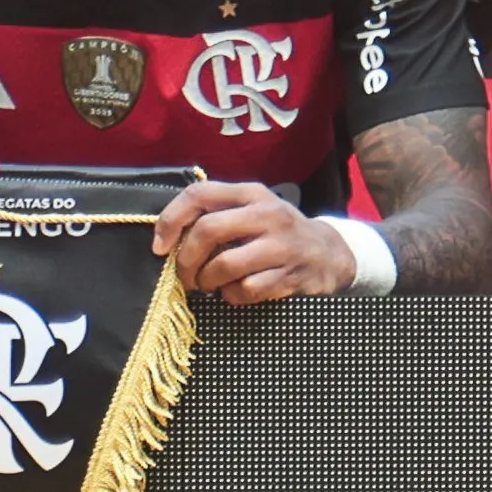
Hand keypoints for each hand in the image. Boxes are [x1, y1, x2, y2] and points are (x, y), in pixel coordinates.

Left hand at [154, 182, 355, 302]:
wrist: (331, 255)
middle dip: (186, 260)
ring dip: (207, 282)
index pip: (199, 195)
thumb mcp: (254, 213)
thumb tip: (168, 238)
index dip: (170, 220)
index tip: (160, 247)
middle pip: (207, 231)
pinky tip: (237, 293)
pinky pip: (245, 289)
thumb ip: (218, 215)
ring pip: (223, 265)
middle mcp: (268, 214)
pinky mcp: (290, 275)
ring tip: (211, 286)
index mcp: (253, 195)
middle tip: (186, 277)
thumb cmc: (278, 235)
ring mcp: (282, 245)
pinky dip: (232, 296)